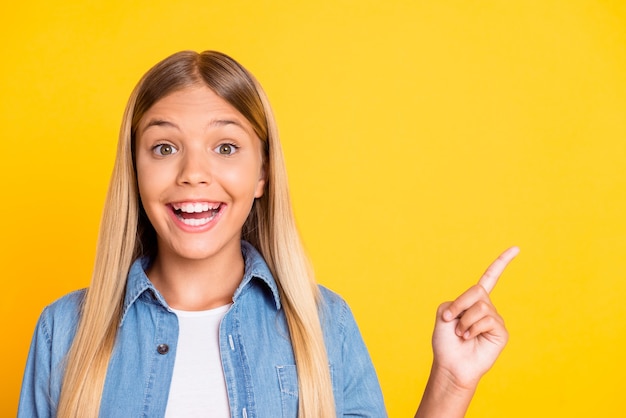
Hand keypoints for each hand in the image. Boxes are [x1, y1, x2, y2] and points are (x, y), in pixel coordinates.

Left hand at [431, 246, 518, 390]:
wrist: (450, 364)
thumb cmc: (445, 341)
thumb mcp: (444, 313)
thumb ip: (458, 301)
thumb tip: (479, 307)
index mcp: (473, 300)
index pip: (490, 277)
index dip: (502, 262)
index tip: (516, 248)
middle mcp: (487, 307)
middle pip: (478, 291)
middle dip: (460, 304)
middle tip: (449, 319)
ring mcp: (495, 319)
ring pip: (481, 307)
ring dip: (464, 321)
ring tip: (461, 334)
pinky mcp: (501, 332)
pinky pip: (487, 320)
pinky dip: (472, 329)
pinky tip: (469, 338)